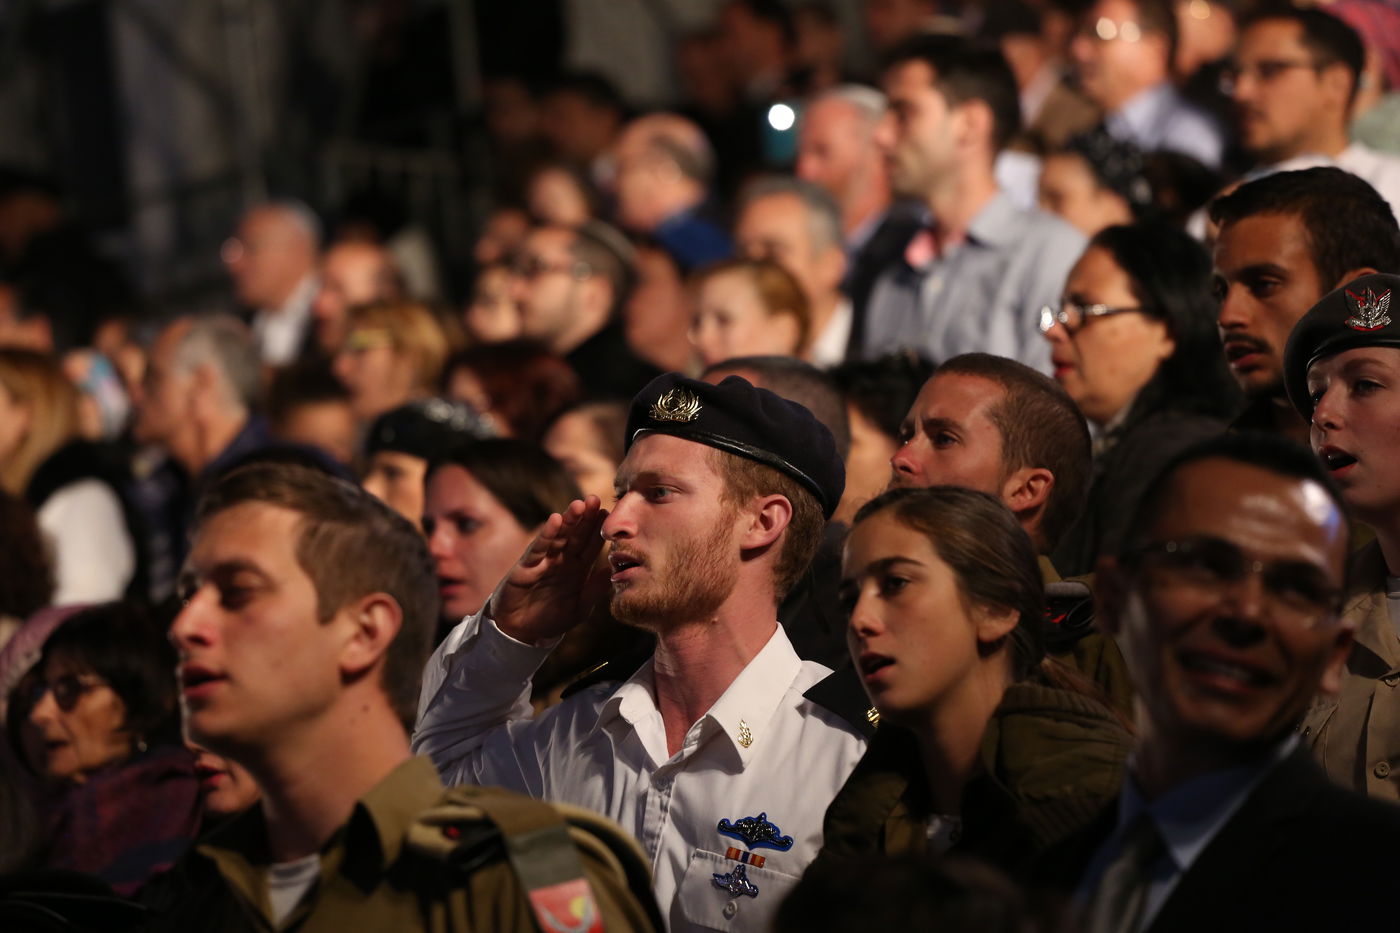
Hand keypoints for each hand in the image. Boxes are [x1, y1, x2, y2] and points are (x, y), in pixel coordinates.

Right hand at [488, 496, 611, 644]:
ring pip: (558, 537)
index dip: (599, 530)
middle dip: (586, 518)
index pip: (591, 546)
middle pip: (576, 535)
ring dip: (568, 520)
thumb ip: (594, 590)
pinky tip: (555, 521)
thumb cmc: (551, 619)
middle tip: (596, 500)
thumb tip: (614, 570)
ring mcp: (544, 561)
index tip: (611, 514)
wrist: (522, 634)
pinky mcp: (526, 566)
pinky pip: (538, 548)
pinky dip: (546, 535)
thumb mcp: (580, 608)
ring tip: (579, 505)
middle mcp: (562, 561)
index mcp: (578, 569)